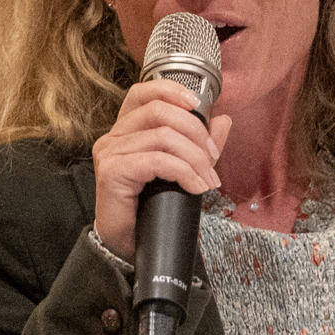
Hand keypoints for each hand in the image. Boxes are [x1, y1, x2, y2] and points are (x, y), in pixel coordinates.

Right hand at [91, 79, 232, 262]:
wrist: (129, 243)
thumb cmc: (150, 207)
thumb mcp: (184, 169)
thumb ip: (200, 144)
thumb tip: (223, 120)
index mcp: (127, 129)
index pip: (144, 92)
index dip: (171, 91)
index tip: (198, 104)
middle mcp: (114, 136)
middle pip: (159, 111)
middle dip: (196, 133)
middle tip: (212, 160)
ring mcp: (110, 152)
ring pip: (163, 137)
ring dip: (195, 159)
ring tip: (207, 181)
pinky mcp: (112, 171)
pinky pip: (157, 160)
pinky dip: (184, 172)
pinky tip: (195, 187)